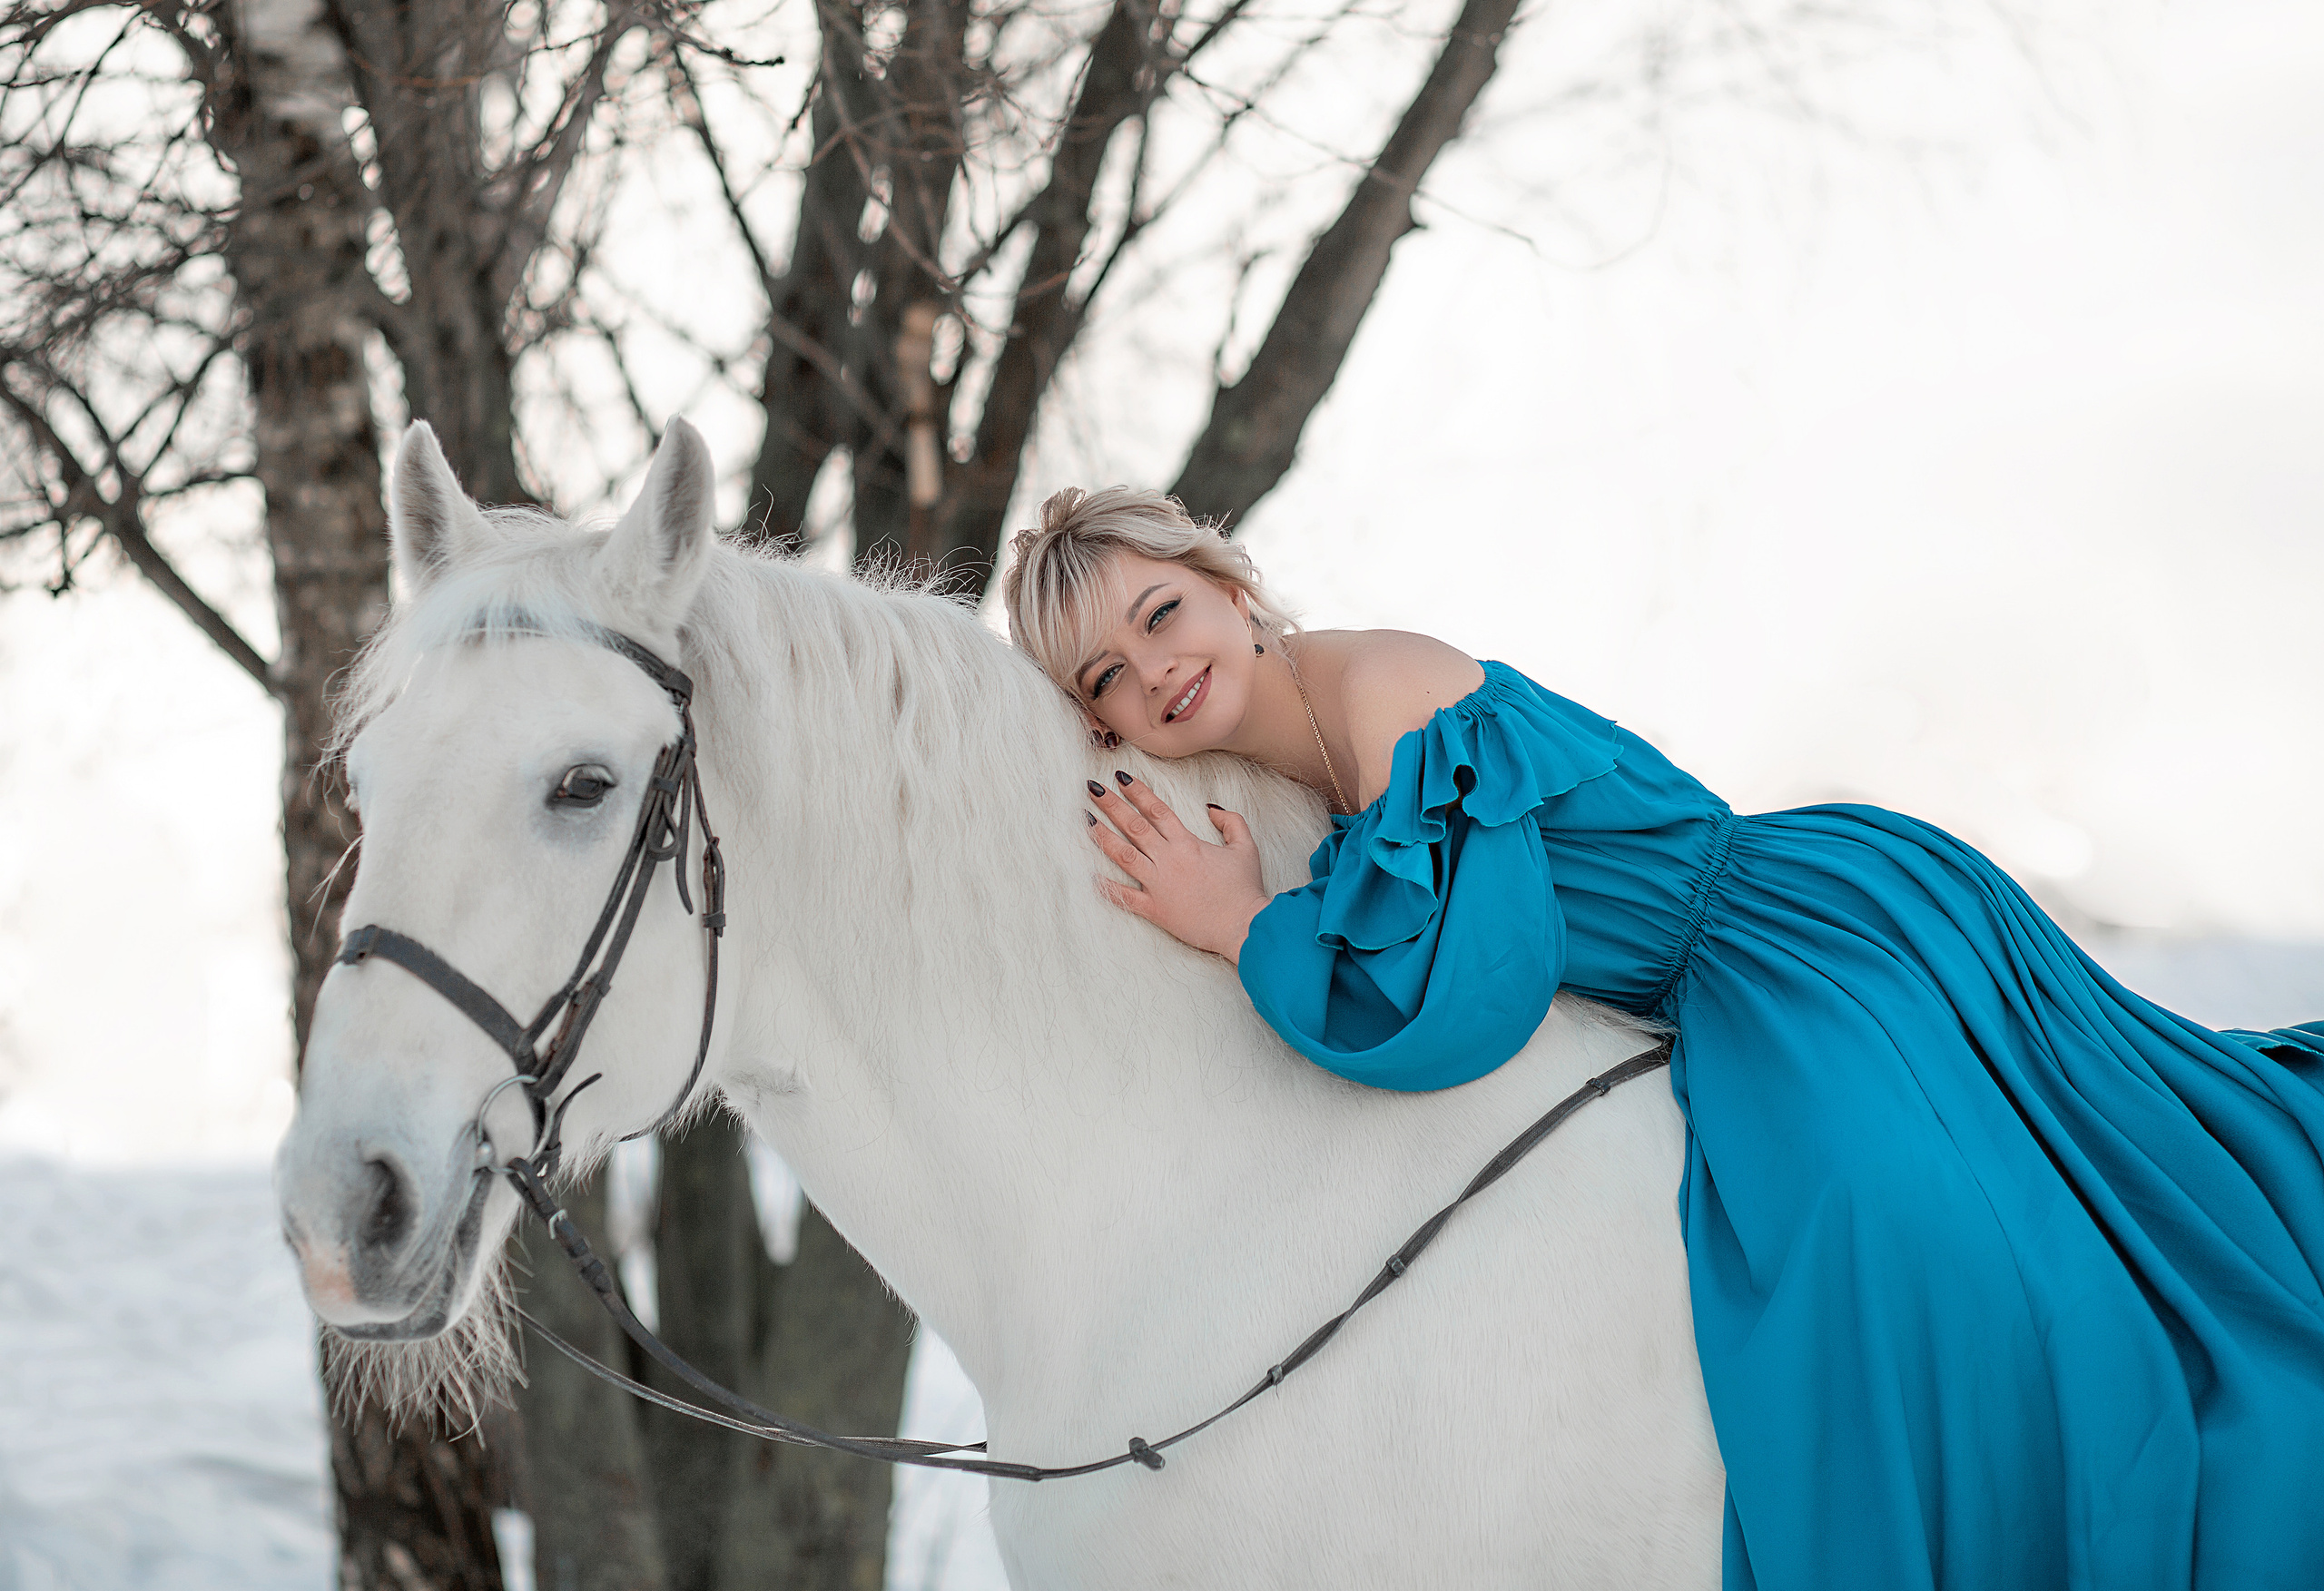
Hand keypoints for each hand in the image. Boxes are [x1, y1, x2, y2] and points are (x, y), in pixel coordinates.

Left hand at [1085, 771, 1269, 962]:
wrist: (1242, 926)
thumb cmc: (1245, 889)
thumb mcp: (1246, 848)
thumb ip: (1231, 822)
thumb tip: (1211, 807)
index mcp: (1188, 843)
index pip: (1156, 811)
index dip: (1138, 792)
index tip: (1121, 778)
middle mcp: (1168, 860)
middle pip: (1134, 826)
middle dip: (1111, 804)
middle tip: (1092, 788)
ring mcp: (1158, 885)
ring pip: (1123, 855)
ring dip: (1102, 836)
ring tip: (1085, 820)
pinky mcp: (1155, 909)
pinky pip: (1125, 897)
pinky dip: (1107, 887)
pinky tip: (1090, 876)